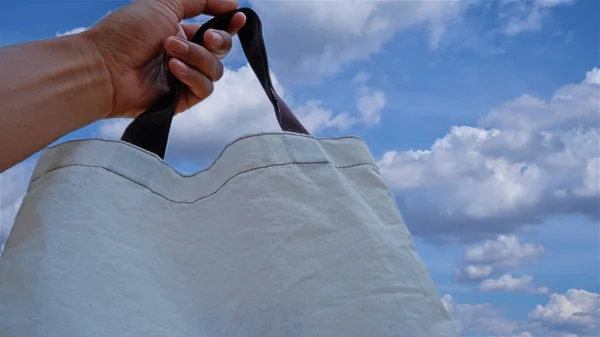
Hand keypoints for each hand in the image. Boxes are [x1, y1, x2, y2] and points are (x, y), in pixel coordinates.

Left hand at [83, 0, 245, 118]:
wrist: (104, 66)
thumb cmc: (126, 32)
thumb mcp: (164, 4)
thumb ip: (199, 0)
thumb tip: (231, 2)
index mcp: (179, 32)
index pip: (215, 30)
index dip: (229, 25)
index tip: (238, 17)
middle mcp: (184, 56)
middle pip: (221, 51)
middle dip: (219, 41)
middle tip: (208, 37)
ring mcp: (183, 78)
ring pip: (215, 69)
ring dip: (197, 57)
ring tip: (170, 50)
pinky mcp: (182, 99)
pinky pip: (205, 88)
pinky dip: (193, 76)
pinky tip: (174, 69)